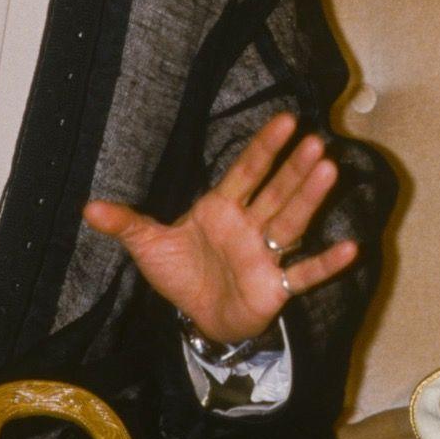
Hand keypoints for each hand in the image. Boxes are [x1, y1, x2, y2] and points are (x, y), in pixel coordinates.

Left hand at [84, 112, 358, 343]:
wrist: (198, 318)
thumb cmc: (182, 274)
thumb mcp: (149, 246)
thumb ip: (127, 224)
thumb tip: (88, 208)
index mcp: (223, 207)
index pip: (247, 171)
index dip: (264, 147)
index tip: (286, 120)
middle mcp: (251, 225)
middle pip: (276, 191)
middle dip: (294, 168)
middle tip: (316, 141)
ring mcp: (266, 254)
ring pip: (291, 222)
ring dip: (310, 199)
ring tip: (330, 171)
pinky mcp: (276, 287)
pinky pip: (305, 274)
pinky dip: (325, 264)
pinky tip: (350, 247)